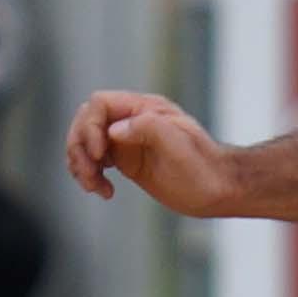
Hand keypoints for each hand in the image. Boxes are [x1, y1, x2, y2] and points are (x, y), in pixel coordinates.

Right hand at [65, 88, 239, 213]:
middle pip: (85, 122)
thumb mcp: (179, 145)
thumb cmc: (204, 168)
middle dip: (79, 148)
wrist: (218, 190)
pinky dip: (90, 176)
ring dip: (80, 165)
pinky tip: (105, 192)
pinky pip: (94, 162)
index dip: (90, 126)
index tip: (98, 154)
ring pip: (85, 143)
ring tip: (95, 187)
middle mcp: (132, 121)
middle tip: (91, 174)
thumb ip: (148, 128)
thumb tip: (113, 130)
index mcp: (144, 109)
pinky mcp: (126, 161)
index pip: (100, 104)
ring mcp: (127, 141)